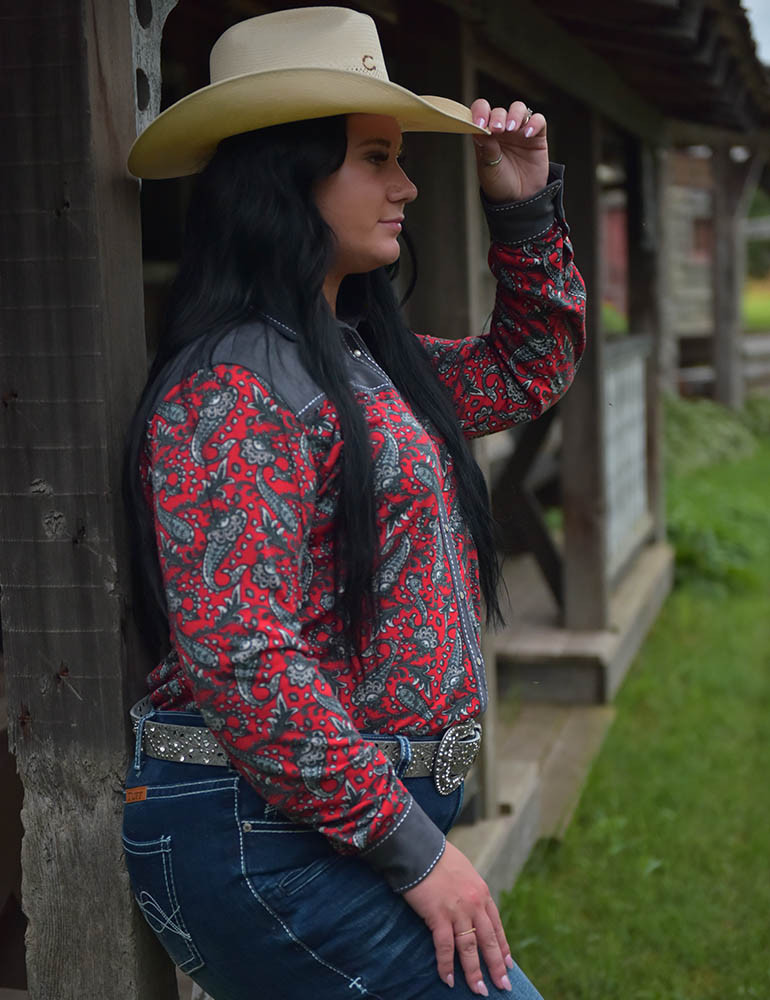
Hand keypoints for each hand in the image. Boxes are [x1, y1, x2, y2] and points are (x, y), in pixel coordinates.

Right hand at [402, 840, 513, 995]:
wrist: (420, 849)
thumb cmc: (439, 857)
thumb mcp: (464, 871)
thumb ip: (469, 890)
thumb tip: (469, 905)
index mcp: (482, 893)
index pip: (496, 925)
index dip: (502, 947)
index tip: (507, 964)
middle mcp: (474, 904)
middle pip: (488, 941)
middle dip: (496, 966)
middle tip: (503, 986)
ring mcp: (458, 911)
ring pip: (470, 948)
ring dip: (474, 972)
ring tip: (479, 991)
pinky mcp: (439, 916)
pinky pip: (445, 947)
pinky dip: (446, 965)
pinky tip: (448, 979)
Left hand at [471, 98, 548, 203]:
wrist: (519, 200)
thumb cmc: (500, 185)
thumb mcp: (489, 170)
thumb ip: (486, 149)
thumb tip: (479, 130)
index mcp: (486, 135)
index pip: (481, 112)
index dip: (479, 112)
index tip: (479, 123)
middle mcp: (502, 130)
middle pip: (499, 111)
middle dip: (497, 117)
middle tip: (497, 129)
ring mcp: (520, 131)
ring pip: (518, 109)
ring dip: (515, 115)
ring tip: (512, 129)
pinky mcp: (537, 136)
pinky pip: (538, 121)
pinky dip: (534, 123)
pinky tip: (528, 134)